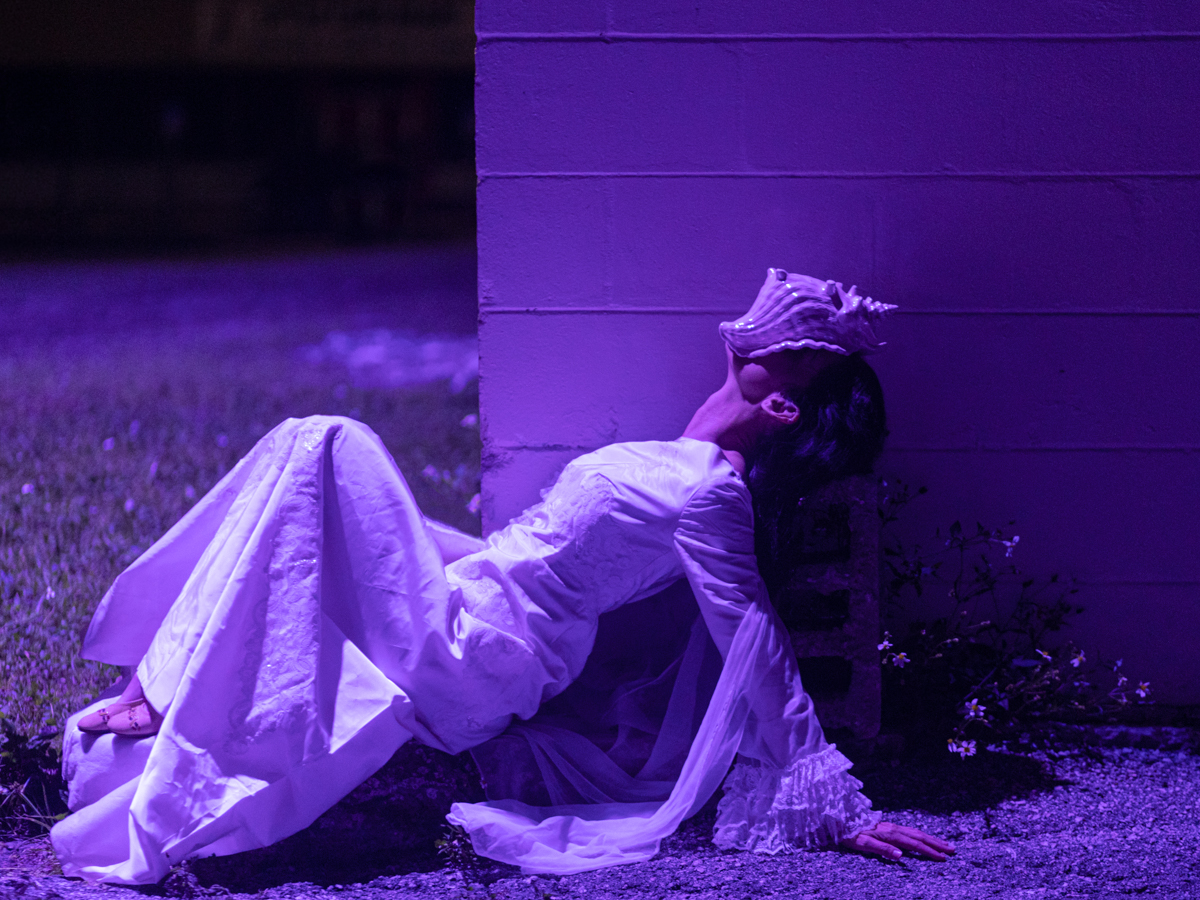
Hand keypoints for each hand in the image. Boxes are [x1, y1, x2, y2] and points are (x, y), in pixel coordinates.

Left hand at [838, 821, 955, 861]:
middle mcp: (893, 828)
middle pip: (919, 836)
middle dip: (936, 843)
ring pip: (916, 832)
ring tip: (944, 844)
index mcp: (890, 834)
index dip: (929, 851)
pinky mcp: (888, 827)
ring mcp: (891, 826)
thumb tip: (901, 856)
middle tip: (953, 850)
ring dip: (931, 838)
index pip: (914, 844)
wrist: (840, 819)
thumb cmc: (850, 833)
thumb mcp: (862, 844)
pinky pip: (910, 831)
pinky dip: (921, 835)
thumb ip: (881, 849)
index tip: (943, 858)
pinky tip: (924, 838)